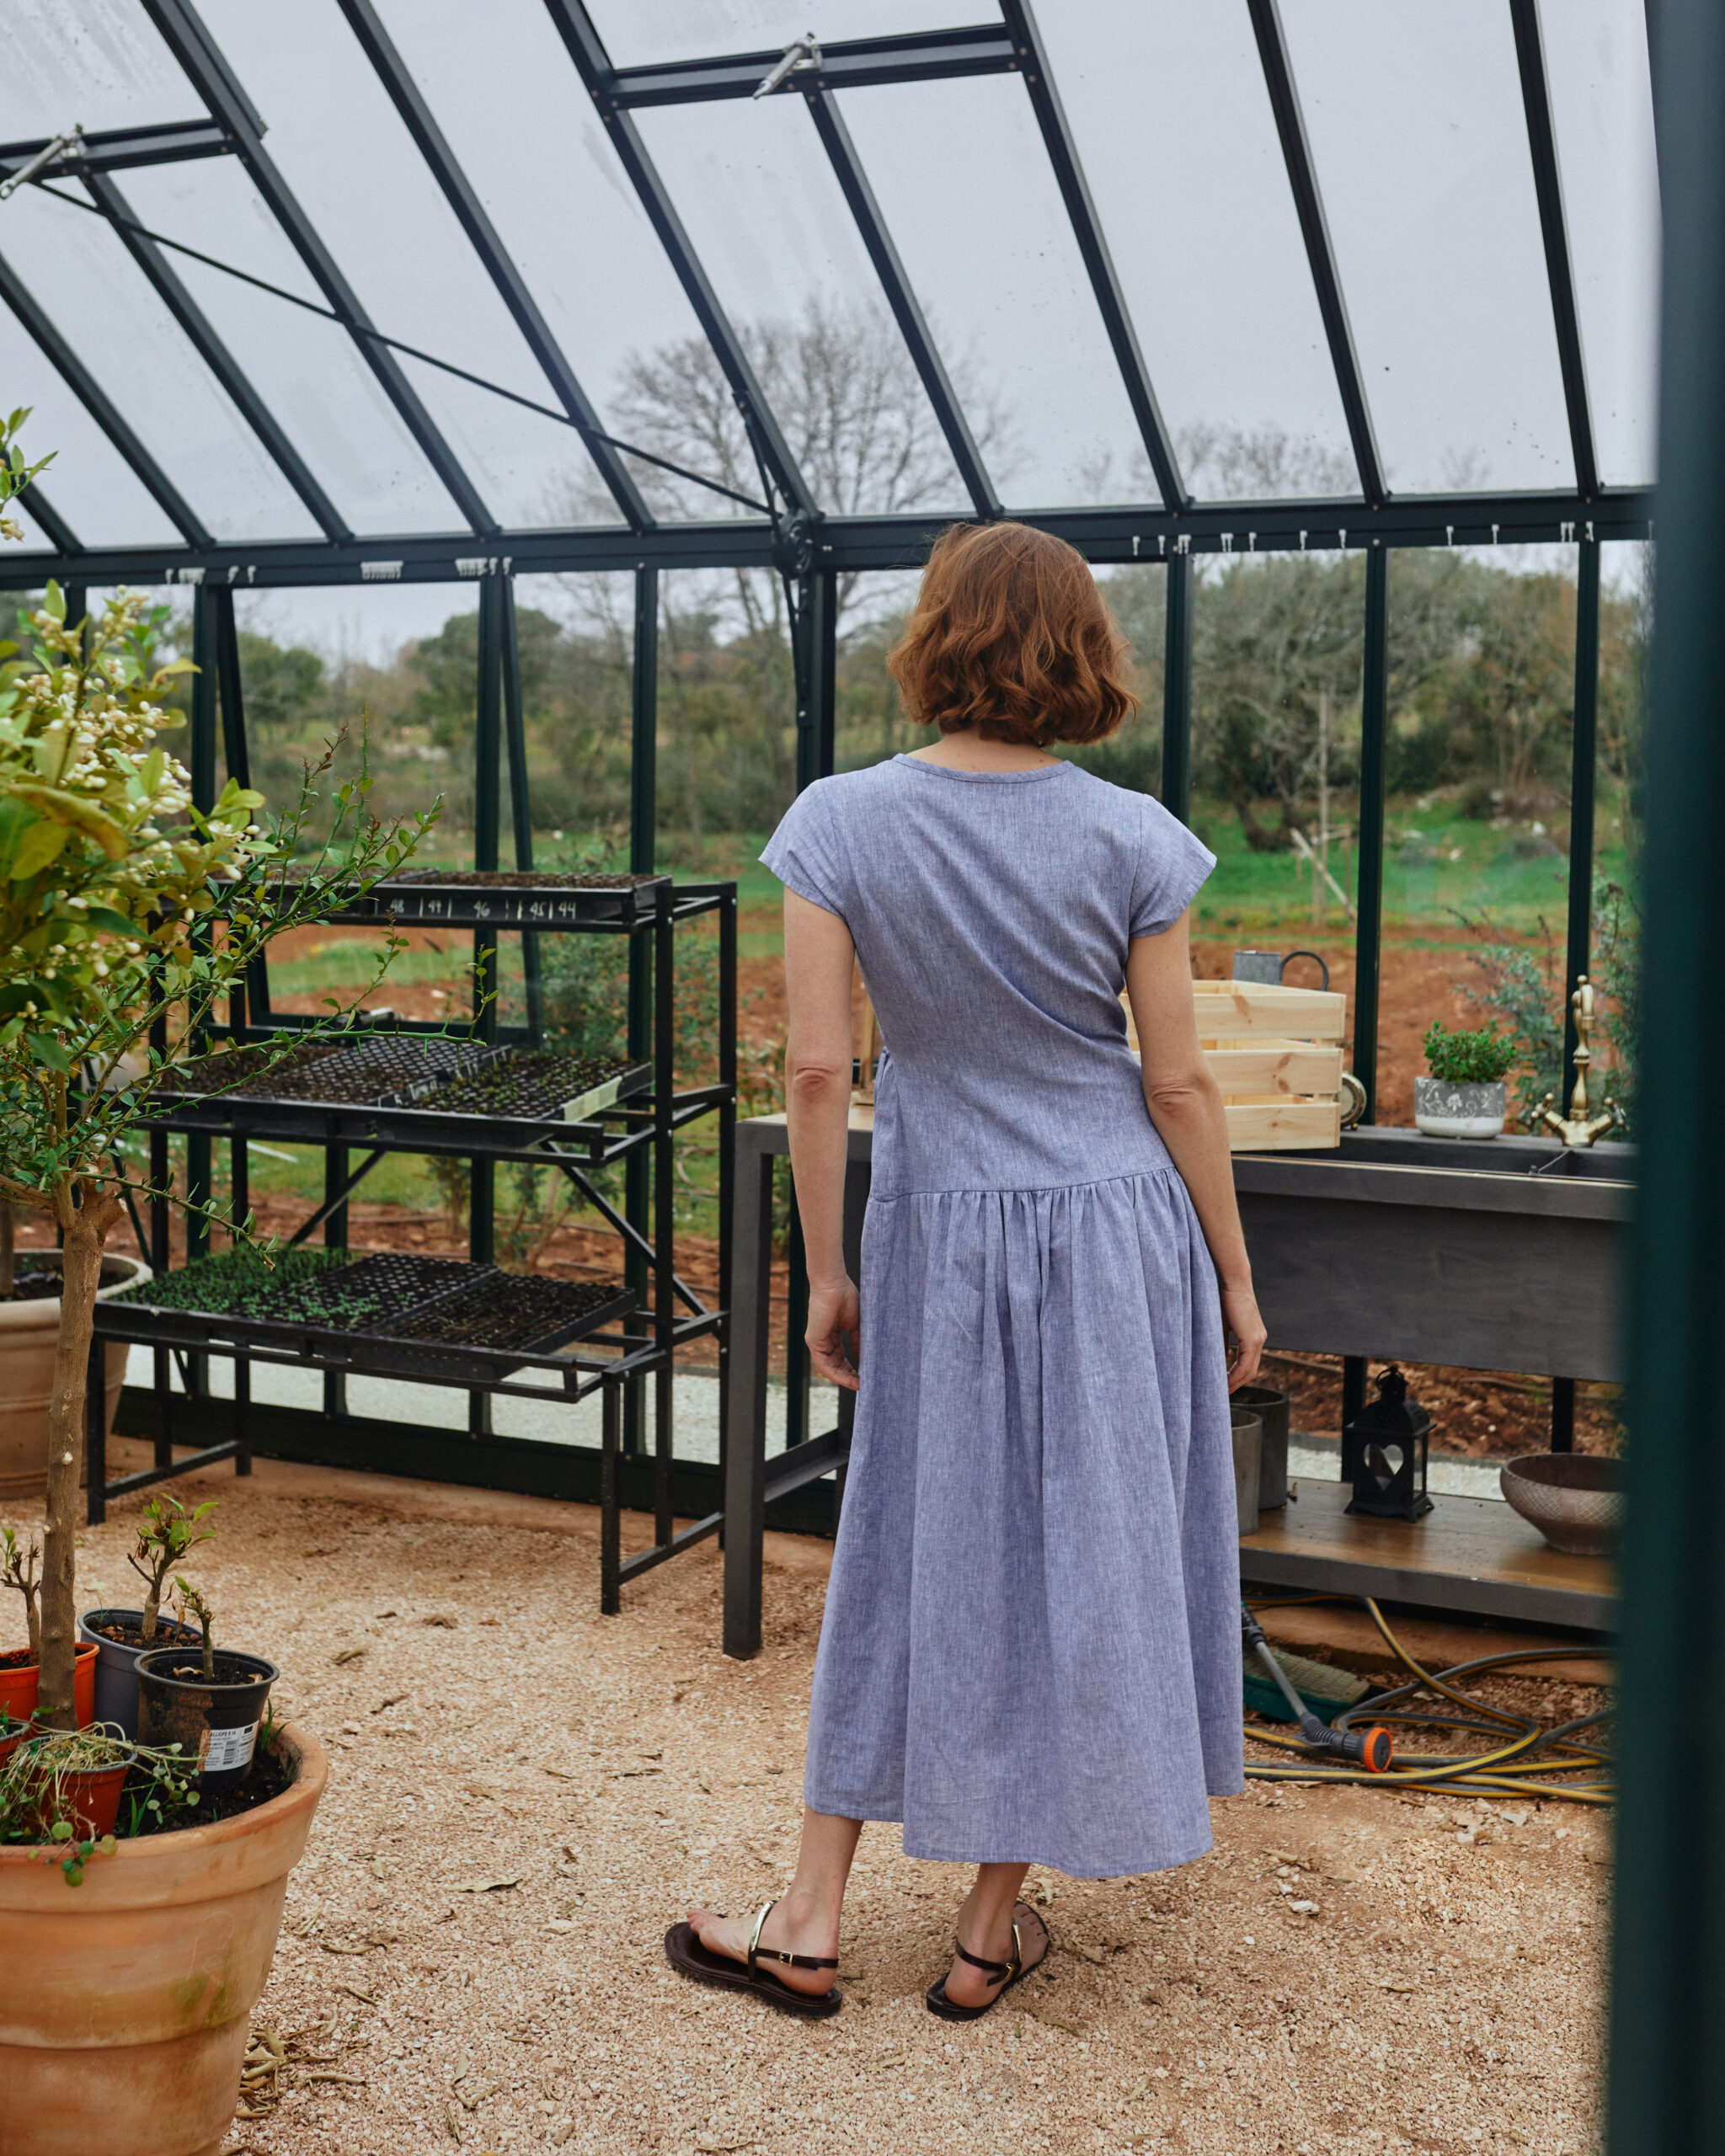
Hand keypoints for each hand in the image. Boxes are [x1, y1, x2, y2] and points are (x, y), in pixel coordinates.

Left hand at [806, 1276, 860, 1391]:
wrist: (834, 1284)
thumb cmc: (846, 1298)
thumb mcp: (856, 1325)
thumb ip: (858, 1342)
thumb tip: (864, 1359)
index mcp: (832, 1335)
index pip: (841, 1358)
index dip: (853, 1369)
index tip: (866, 1377)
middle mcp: (823, 1340)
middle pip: (835, 1365)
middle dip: (849, 1377)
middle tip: (864, 1385)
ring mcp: (817, 1342)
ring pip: (829, 1368)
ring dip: (844, 1379)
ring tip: (859, 1385)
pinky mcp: (813, 1341)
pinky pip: (823, 1364)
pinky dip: (837, 1374)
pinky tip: (850, 1379)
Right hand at [1221, 1281, 1265, 1392]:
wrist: (1232, 1281)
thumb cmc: (1224, 1297)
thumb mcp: (1222, 1324)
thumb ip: (1222, 1342)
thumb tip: (1217, 1358)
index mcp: (1254, 1335)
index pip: (1248, 1363)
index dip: (1236, 1376)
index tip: (1224, 1385)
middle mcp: (1260, 1339)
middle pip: (1250, 1371)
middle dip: (1236, 1384)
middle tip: (1222, 1394)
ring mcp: (1258, 1340)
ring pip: (1249, 1370)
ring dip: (1235, 1383)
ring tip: (1221, 1391)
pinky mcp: (1252, 1339)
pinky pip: (1244, 1365)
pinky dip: (1235, 1375)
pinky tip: (1224, 1381)